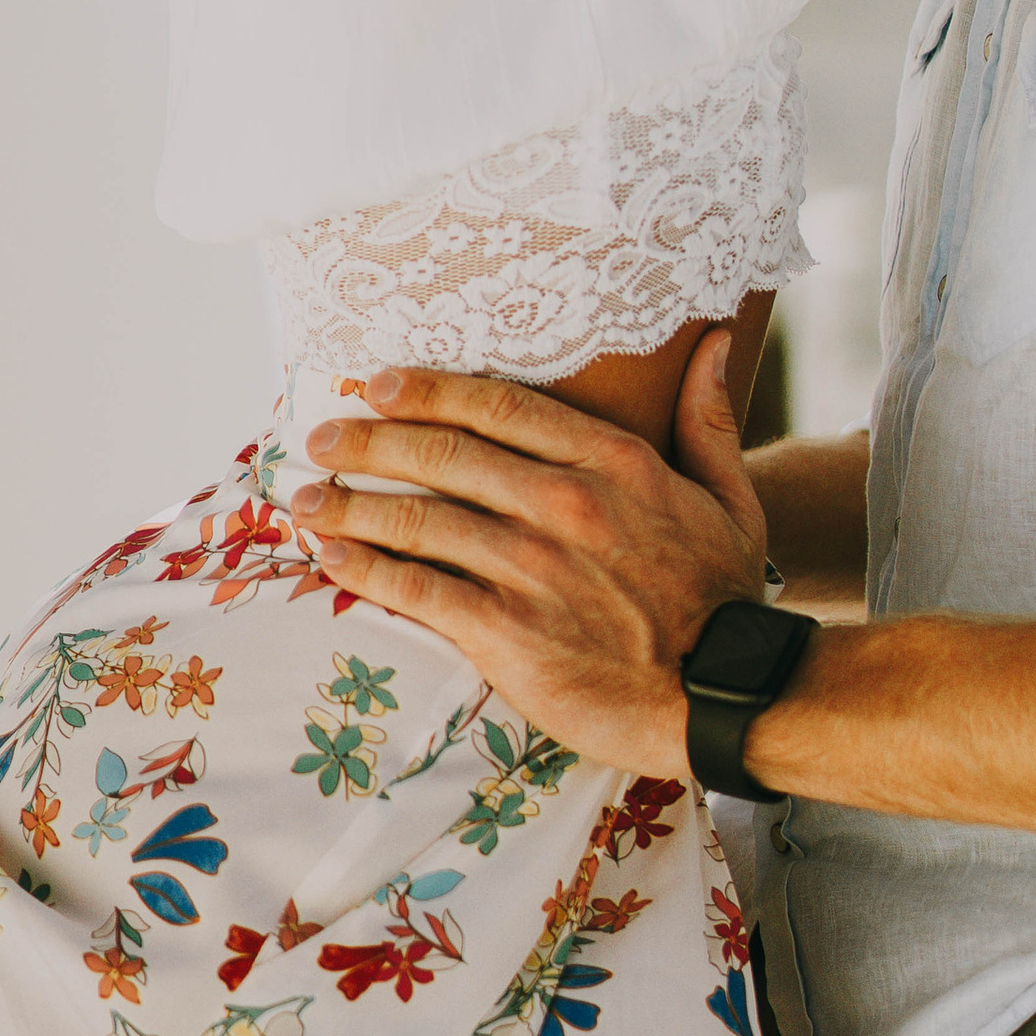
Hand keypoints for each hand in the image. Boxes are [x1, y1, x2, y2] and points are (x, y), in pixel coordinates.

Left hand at [288, 332, 766, 776]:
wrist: (727, 696)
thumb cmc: (728, 598)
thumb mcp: (731, 496)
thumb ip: (708, 417)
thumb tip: (716, 339)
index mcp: (613, 462)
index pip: (500, 406)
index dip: (429, 390)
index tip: (377, 385)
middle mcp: (564, 503)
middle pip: (444, 453)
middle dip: (370, 440)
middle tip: (321, 436)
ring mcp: (532, 567)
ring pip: (420, 518)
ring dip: (351, 503)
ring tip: (304, 497)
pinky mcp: (507, 632)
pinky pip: (417, 589)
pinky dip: (365, 568)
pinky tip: (329, 558)